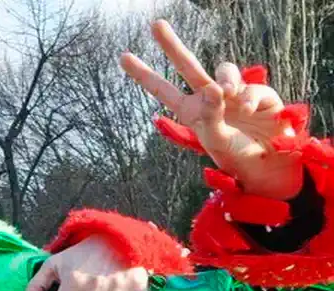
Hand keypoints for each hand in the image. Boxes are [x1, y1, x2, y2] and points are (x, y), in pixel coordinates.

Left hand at [121, 19, 302, 199]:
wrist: (268, 164)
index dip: (144, 74)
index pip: (163, 89)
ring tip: (229, 95)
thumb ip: (211, 115)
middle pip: (188, 65)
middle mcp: (209, 98)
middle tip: (155, 24)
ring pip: (224, 70)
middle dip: (171, 45)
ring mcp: (234, 93)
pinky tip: (249, 111)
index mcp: (191, 111)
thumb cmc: (236, 155)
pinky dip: (249, 98)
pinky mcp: (257, 94)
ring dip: (226, 79)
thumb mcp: (216, 140)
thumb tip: (213, 88)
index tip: (123, 57)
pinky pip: (251, 87)